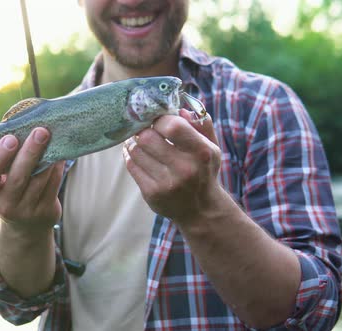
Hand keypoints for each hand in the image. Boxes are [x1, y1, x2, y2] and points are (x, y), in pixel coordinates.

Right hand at [0, 127, 64, 231]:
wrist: (25, 227)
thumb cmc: (10, 191)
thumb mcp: (0, 182)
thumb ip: (5, 160)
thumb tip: (23, 126)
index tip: (10, 138)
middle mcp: (5, 206)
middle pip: (18, 177)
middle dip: (30, 152)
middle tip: (40, 131)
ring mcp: (27, 212)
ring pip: (39, 180)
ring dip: (47, 156)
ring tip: (51, 136)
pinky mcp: (46, 212)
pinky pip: (53, 185)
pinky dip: (57, 167)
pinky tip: (59, 153)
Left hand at [123, 109, 221, 223]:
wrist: (200, 210)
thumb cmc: (203, 170)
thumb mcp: (212, 147)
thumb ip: (201, 124)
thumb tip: (180, 108)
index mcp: (201, 152)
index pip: (172, 126)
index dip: (160, 119)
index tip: (158, 120)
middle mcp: (184, 169)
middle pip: (147, 138)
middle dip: (143, 130)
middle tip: (144, 129)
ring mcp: (166, 183)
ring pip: (135, 151)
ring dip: (134, 142)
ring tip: (139, 140)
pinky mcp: (151, 193)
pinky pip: (131, 166)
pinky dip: (130, 156)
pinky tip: (136, 154)